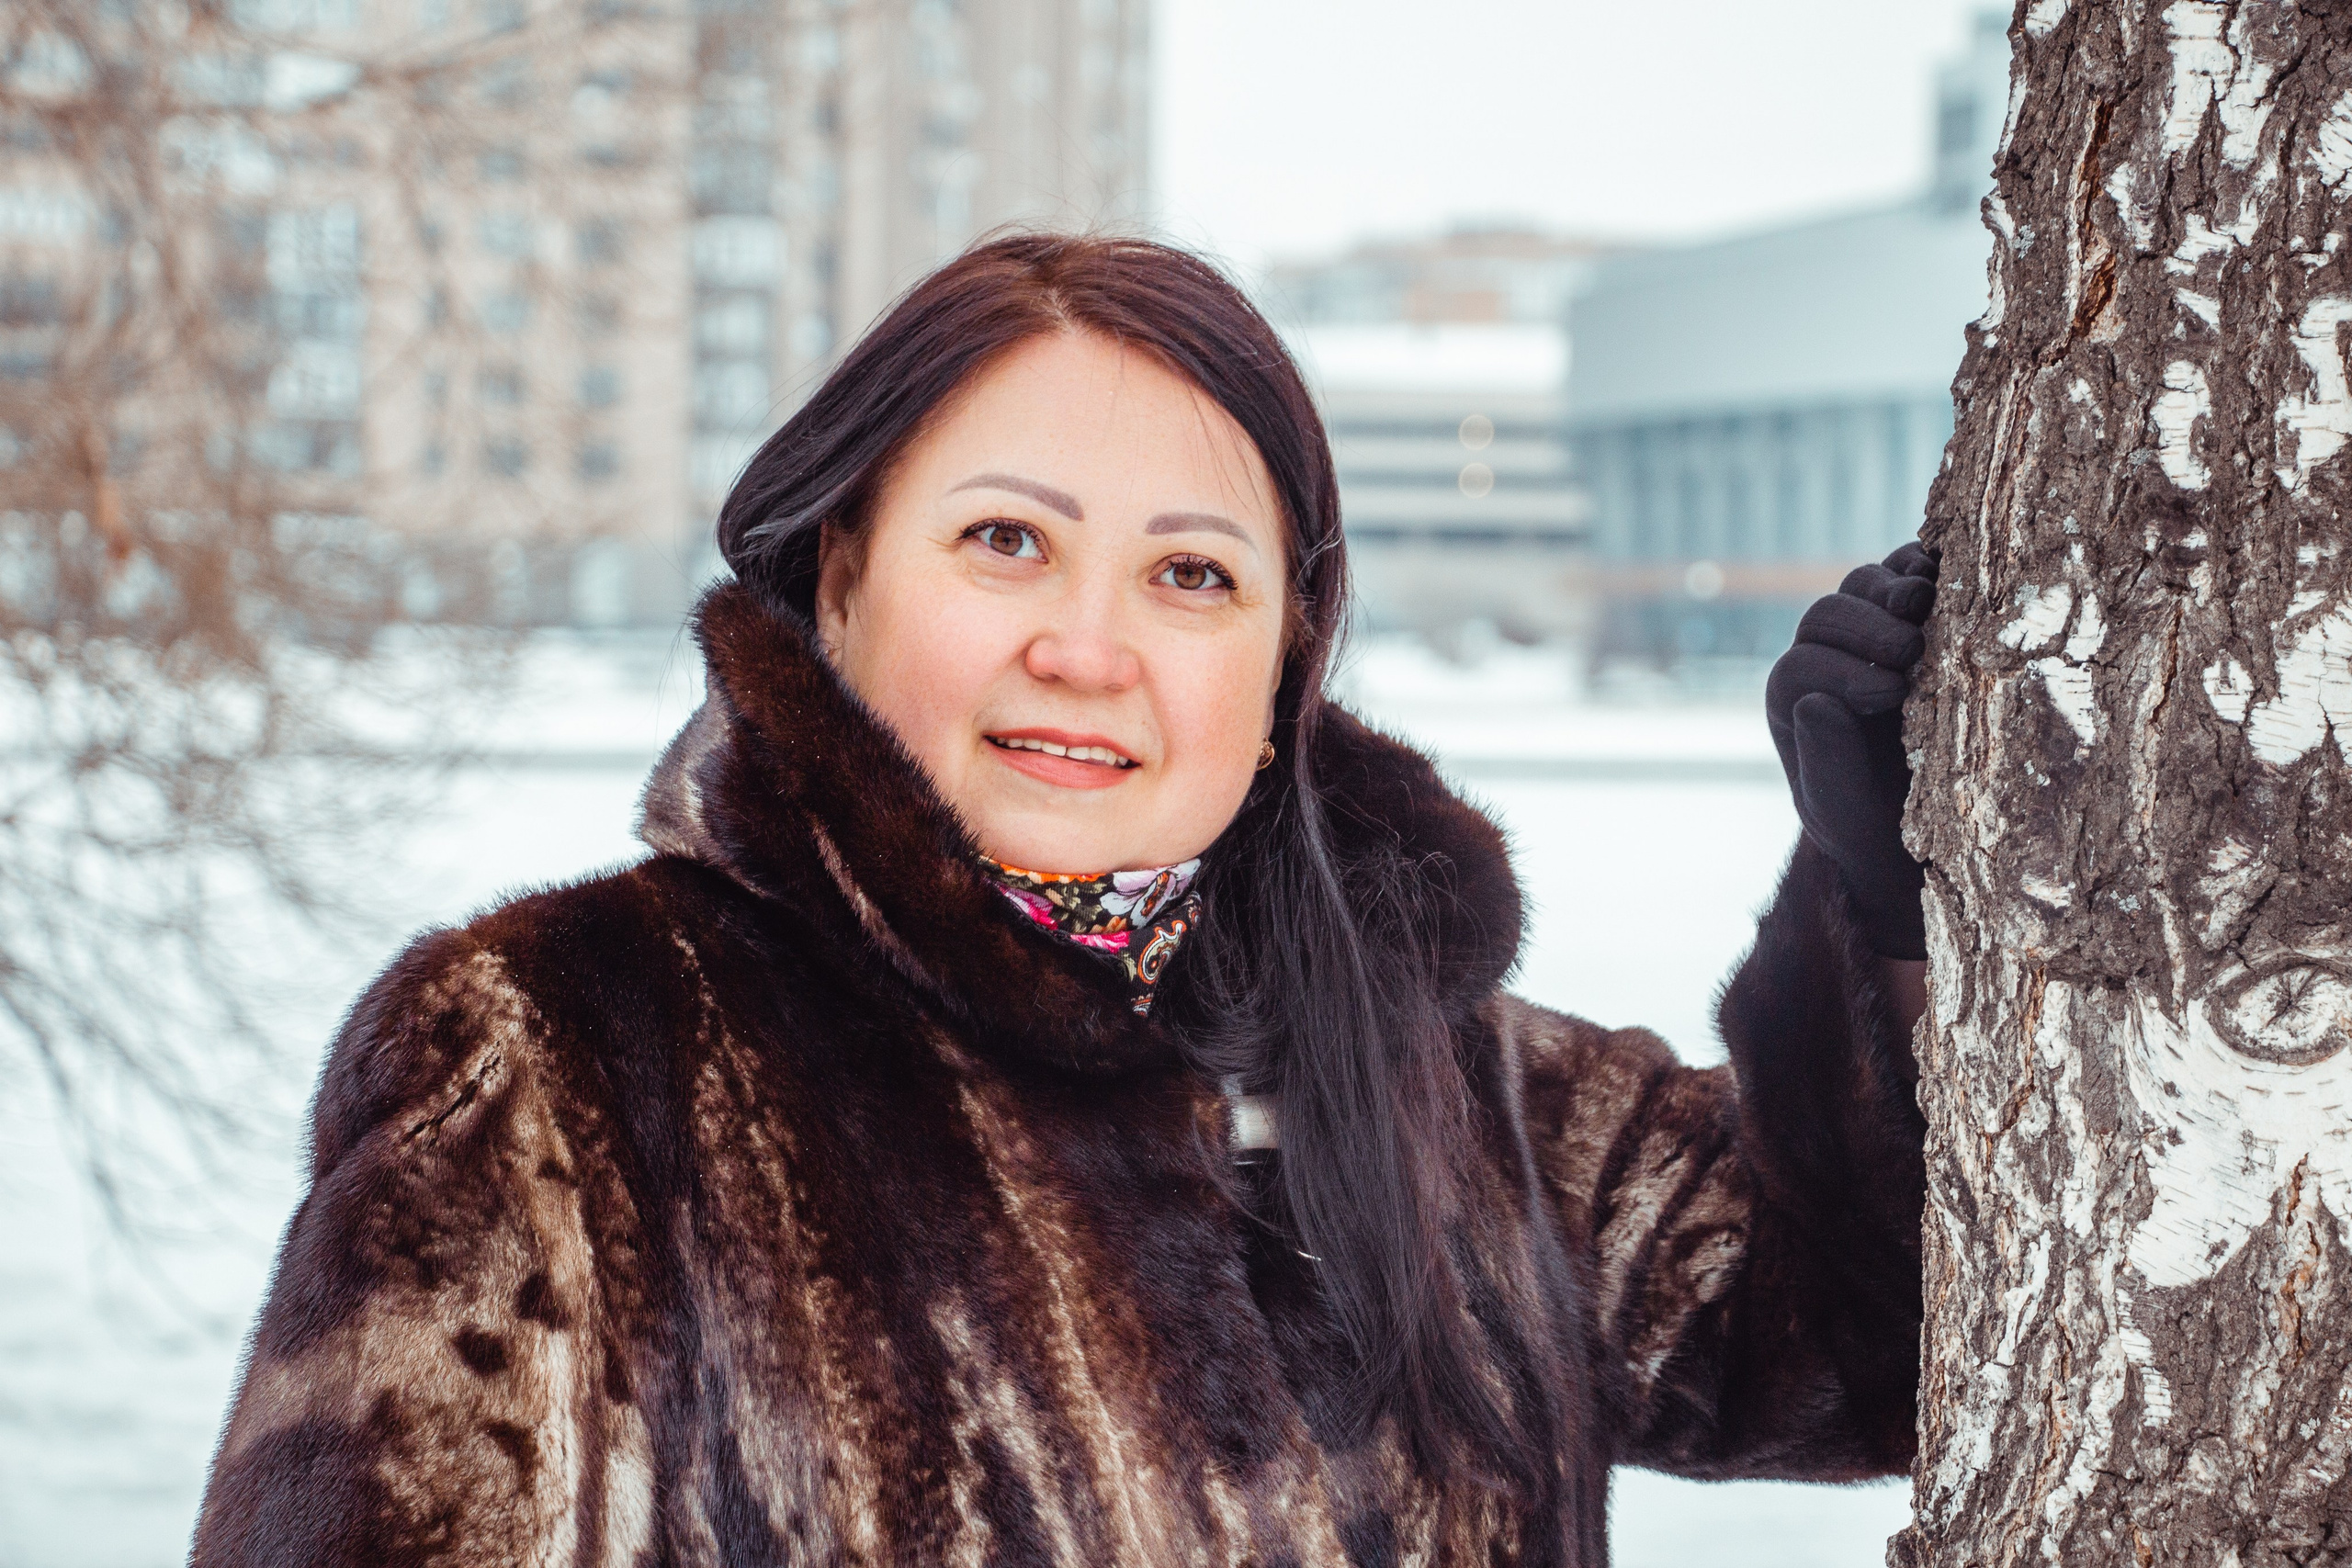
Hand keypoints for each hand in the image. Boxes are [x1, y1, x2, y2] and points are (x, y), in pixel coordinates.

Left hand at [1766, 543, 1938, 960]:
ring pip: (1864, 585)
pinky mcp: (1911, 611)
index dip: (1842, 675)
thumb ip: (1825, 762)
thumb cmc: (1870, 822)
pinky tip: (1949, 574)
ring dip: (1895, 588)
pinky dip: (1925, 565)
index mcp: (1793, 700)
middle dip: (1867, 628)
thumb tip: (1816, 703)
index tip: (1891, 696)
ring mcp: (1866, 629)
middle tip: (1910, 651)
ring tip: (1925, 605)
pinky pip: (1907, 570)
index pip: (1801, 667)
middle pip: (1827, 616)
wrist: (1910, 821)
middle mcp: (1822, 656)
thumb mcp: (1841, 809)